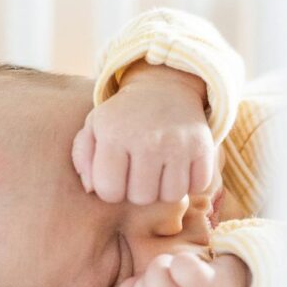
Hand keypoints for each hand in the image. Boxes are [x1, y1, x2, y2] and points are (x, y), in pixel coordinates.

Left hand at [71, 62, 214, 203]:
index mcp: (114, 135)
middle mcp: (147, 139)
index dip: (112, 189)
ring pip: (171, 196)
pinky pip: (198, 185)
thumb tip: (90, 188)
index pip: (109, 192)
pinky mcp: (203, 145)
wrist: (166, 88)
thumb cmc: (125, 116)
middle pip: (141, 198)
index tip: (117, 175)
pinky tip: (181, 167)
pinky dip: (191, 182)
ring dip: (165, 189)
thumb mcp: (95, 126)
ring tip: (160, 171)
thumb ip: (83, 157)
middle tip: (140, 171)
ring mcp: (178, 143)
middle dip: (138, 190)